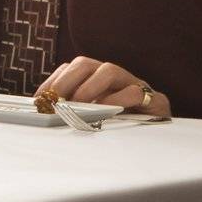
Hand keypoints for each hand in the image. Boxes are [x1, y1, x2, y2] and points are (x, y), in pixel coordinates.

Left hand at [37, 56, 171, 116]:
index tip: (39, 100)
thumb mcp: (96, 119)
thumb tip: (46, 114)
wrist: (162, 137)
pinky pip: (134, 92)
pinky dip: (117, 100)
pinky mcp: (154, 100)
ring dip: (89, 87)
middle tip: (56, 101)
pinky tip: (107, 111)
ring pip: (109, 70)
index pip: (70, 69)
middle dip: (66, 80)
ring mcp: (134, 84)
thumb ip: (75, 112)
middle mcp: (113, 77)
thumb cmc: (123, 127)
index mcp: (96, 78)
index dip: (53, 82)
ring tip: (79, 104)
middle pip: (85, 64)